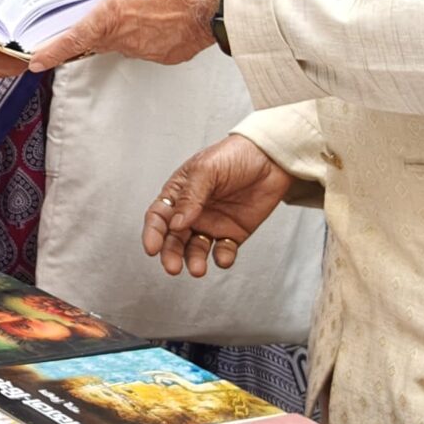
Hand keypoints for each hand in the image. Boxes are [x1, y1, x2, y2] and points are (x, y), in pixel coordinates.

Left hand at [24, 0, 228, 73]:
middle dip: (92, 31)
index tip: (35, 61)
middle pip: (98, 40)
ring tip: (146, 5)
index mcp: (113, 15)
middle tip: (98, 15)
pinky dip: (150, 34)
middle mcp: (126, 38)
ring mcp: (147, 50)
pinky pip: (148, 46)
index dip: (52, 51)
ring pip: (124, 42)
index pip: (74, 39)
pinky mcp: (167, 56)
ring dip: (126, 28)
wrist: (223, 1)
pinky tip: (164, 17)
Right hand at [143, 135, 294, 276]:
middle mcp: (192, 212)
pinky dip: (222, 258)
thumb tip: (177, 224)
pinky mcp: (233, 233)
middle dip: (170, 254)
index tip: (151, 249)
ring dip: (194, 260)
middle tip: (172, 267)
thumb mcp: (206, 169)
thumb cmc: (233, 155)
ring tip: (198, 269)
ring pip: (196, 249)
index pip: (159, 216)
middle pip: (174, 239)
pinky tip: (223, 258)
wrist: (271, 158)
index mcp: (179, 194)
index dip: (152, 233)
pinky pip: (224, 250)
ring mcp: (212, 224)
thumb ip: (190, 197)